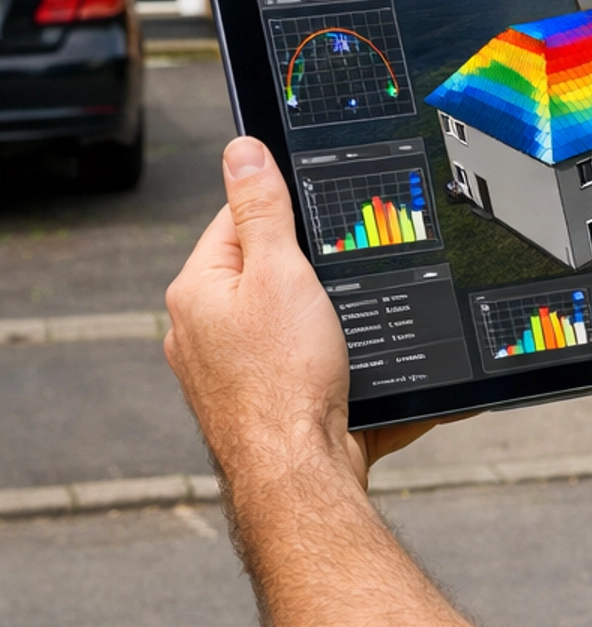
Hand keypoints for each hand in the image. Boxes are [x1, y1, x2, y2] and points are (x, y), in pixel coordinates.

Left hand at [166, 137, 365, 491]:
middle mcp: (202, 333)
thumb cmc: (285, 380)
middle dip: (314, 273)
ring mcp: (231, 375)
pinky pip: (307, 371)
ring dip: (330, 324)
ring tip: (349, 337)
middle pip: (267, 273)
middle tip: (344, 281)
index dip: (285, 214)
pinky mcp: (264, 408)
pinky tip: (361, 375)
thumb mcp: (281, 272)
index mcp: (196, 291)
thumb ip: (263, 208)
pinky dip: (337, 369)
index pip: (236, 220)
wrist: (301, 477)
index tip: (320, 220)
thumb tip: (241, 149)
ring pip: (292, 323)